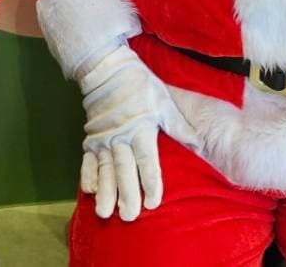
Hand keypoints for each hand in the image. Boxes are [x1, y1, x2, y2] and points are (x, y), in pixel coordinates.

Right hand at [78, 45, 201, 221]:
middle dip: (126, 194)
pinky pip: (88, 159)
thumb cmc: (139, 85)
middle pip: (124, 170)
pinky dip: (87, 175)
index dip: (150, 183)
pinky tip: (87, 191)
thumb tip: (198, 143)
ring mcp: (103, 138)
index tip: (152, 203)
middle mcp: (121, 137)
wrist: (105, 69)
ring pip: (104, 169)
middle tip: (128, 217)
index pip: (147, 162)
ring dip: (104, 191)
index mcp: (142, 129)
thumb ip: (178, 125)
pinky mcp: (90, 137)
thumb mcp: (164, 101)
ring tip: (104, 212)